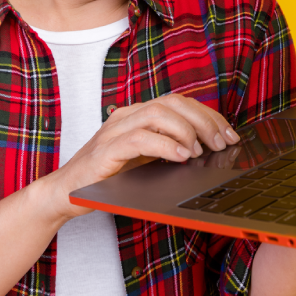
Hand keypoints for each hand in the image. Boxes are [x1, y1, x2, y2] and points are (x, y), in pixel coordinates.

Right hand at [44, 94, 239, 219]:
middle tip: (222, 142)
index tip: (229, 133)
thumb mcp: (144, 160)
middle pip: (173, 103)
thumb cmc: (107, 178)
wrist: (65, 193)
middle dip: (204, 121)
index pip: (179, 102)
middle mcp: (126, 116)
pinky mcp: (106, 150)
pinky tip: (181, 157)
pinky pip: (140, 139)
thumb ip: (168, 148)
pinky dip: (166, 145)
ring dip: (187, 131)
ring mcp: (114, 130)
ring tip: (201, 151)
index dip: (208, 115)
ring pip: (159, 114)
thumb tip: (207, 148)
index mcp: (137, 115)